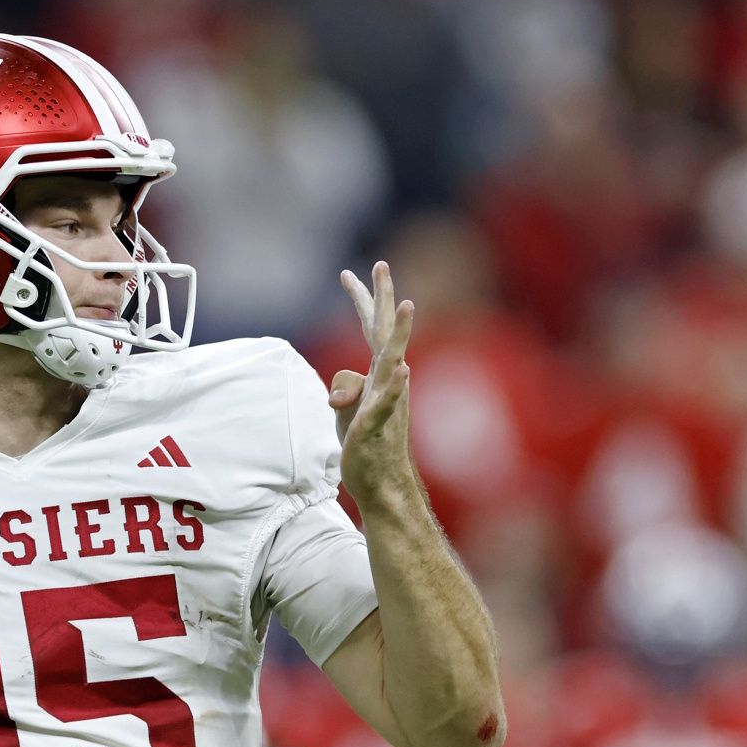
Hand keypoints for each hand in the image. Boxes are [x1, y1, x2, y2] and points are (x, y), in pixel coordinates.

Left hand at [331, 261, 414, 500]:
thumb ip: (346, 387)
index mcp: (379, 374)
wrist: (381, 482)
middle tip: (380, 264)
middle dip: (383, 298)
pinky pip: (386, 402)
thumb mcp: (348, 409)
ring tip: (407, 306)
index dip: (362, 301)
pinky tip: (402, 368)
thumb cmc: (366, 444)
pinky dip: (394, 385)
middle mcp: (387, 381)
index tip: (350, 273)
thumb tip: (339, 389)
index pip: (371, 330)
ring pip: (392, 360)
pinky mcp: (376, 425)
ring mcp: (386, 401)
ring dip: (401, 333)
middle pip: (384, 333)